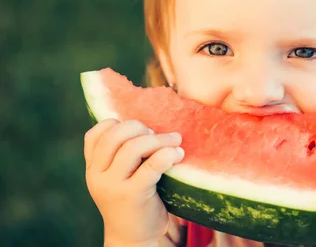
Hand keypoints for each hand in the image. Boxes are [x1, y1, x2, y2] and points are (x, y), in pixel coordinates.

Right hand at [84, 119, 184, 245]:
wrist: (135, 239)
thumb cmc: (134, 201)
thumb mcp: (119, 177)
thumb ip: (122, 155)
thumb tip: (150, 123)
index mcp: (93, 168)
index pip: (95, 133)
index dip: (118, 124)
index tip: (138, 131)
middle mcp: (97, 176)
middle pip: (116, 135)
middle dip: (140, 128)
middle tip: (158, 135)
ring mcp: (113, 186)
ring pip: (133, 147)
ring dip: (159, 139)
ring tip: (175, 141)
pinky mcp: (132, 195)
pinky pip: (151, 165)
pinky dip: (167, 154)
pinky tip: (179, 154)